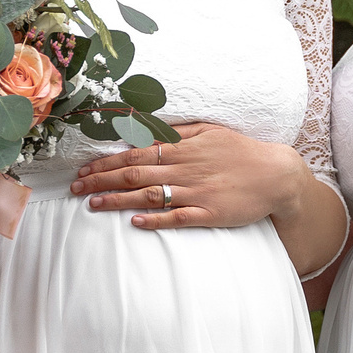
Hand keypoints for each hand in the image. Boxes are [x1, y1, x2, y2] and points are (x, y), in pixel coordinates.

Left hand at [68, 121, 307, 231]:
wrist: (276, 174)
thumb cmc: (241, 152)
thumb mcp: (210, 131)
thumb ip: (178, 132)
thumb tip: (147, 130)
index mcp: (183, 148)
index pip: (135, 153)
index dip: (107, 162)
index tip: (84, 168)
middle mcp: (185, 169)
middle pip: (134, 174)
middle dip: (101, 180)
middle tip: (75, 187)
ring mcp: (197, 192)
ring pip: (149, 195)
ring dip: (118, 200)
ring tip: (93, 204)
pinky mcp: (209, 213)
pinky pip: (178, 216)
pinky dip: (155, 219)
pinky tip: (135, 222)